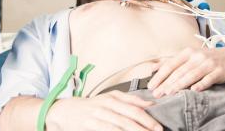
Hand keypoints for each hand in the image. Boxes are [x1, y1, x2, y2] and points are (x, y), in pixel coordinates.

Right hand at [47, 91, 162, 130]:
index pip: (136, 108)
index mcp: (114, 97)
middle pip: (130, 118)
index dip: (149, 119)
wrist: (65, 111)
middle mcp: (107, 105)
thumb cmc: (92, 105)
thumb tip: (150, 104)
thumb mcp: (110, 98)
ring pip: (121, 127)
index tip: (159, 127)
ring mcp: (99, 116)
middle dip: (146, 128)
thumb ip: (130, 100)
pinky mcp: (92, 125)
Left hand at [147, 47, 224, 97]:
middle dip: (167, 83)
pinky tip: (194, 90)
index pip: (171, 64)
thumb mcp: (189, 56)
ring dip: (180, 84)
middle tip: (157, 94)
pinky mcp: (218, 72)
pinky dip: (201, 84)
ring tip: (170, 93)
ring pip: (192, 75)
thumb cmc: (207, 59)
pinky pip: (209, 79)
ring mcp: (208, 64)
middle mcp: (197, 57)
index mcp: (188, 52)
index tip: (151, 86)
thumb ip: (172, 62)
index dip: (160, 75)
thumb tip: (153, 67)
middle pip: (179, 71)